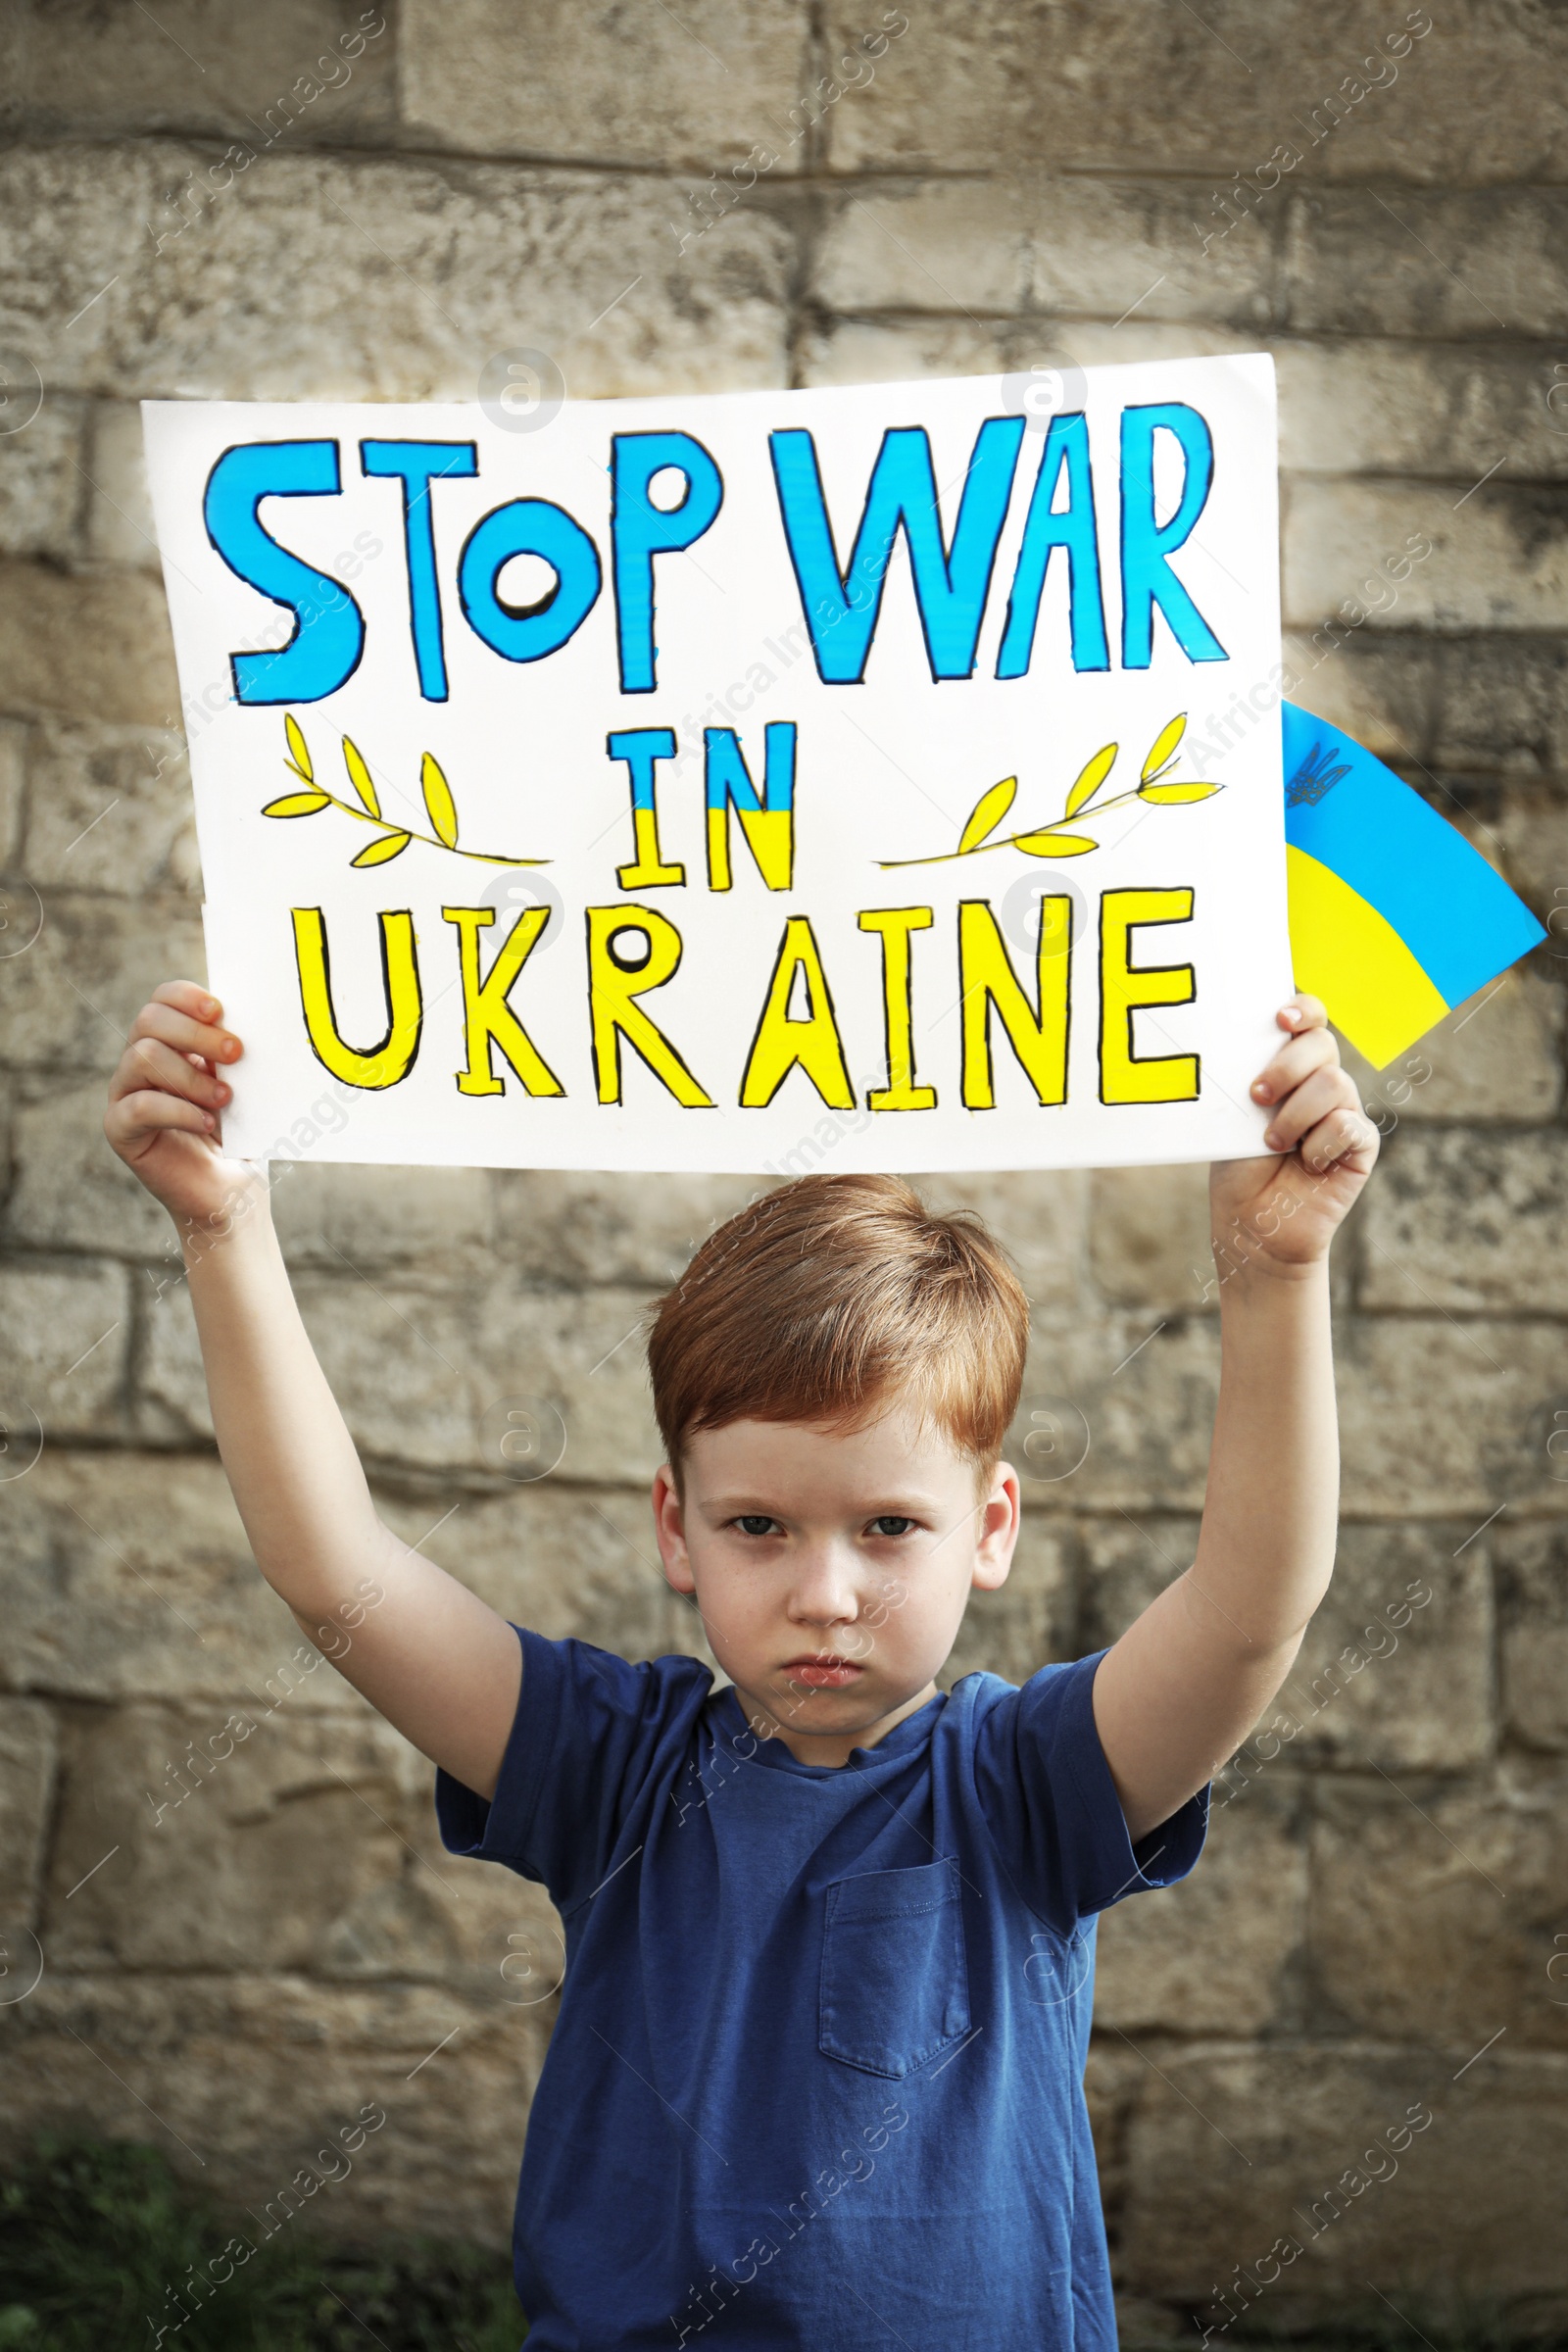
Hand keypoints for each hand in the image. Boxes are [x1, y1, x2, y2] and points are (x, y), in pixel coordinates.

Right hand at [104, 980, 264, 1230]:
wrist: (231, 1187)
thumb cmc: (240, 1130)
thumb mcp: (243, 1083)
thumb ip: (234, 1052)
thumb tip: (250, 1020)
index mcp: (168, 1040)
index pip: (162, 999)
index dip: (186, 998)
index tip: (221, 1011)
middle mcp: (139, 1061)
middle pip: (149, 1021)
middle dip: (195, 1033)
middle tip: (236, 1053)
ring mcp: (124, 1093)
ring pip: (142, 1057)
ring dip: (190, 1075)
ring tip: (225, 1098)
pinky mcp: (120, 1128)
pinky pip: (140, 1106)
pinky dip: (179, 1111)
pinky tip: (208, 1123)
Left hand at [1208, 995, 1377, 1276]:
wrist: (1252, 1225)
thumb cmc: (1237, 1166)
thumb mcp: (1232, 1114)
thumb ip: (1248, 1077)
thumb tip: (1243, 1044)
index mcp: (1291, 1066)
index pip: (1310, 1020)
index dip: (1303, 1010)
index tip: (1279, 1020)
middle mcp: (1322, 1083)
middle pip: (1323, 1045)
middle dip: (1287, 1066)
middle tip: (1257, 1096)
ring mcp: (1345, 1111)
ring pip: (1333, 1084)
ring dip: (1294, 1114)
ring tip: (1271, 1142)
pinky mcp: (1361, 1145)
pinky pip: (1347, 1126)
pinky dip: (1318, 1146)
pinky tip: (1306, 1164)